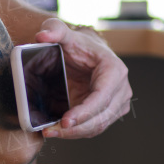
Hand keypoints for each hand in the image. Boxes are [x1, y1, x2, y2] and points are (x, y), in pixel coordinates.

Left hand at [33, 19, 130, 138]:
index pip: (102, 96)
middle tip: (51, 131)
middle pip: (101, 116)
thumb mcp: (65, 34)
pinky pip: (95, 127)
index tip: (65, 121)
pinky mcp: (110, 112)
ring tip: (51, 132)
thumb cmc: (78, 45)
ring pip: (98, 126)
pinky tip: (59, 131)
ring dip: (75, 133)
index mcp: (114, 70)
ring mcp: (118, 102)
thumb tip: (41, 36)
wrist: (87, 54)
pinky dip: (77, 132)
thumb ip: (53, 30)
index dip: (85, 111)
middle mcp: (122, 88)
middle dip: (76, 128)